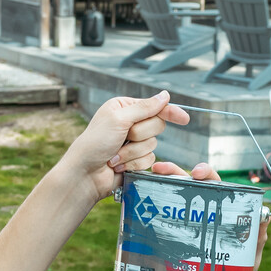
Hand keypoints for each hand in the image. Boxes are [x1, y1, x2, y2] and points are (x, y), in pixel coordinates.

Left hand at [57, 91, 220, 203]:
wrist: (86, 174)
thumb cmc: (95, 143)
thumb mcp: (119, 119)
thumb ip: (144, 108)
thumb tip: (165, 96)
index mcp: (124, 108)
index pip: (154, 106)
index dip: (170, 111)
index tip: (184, 118)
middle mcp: (130, 123)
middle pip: (157, 126)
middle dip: (140, 135)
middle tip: (123, 138)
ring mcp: (133, 143)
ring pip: (153, 145)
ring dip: (133, 152)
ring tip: (115, 155)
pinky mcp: (136, 160)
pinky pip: (149, 160)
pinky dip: (134, 163)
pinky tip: (119, 165)